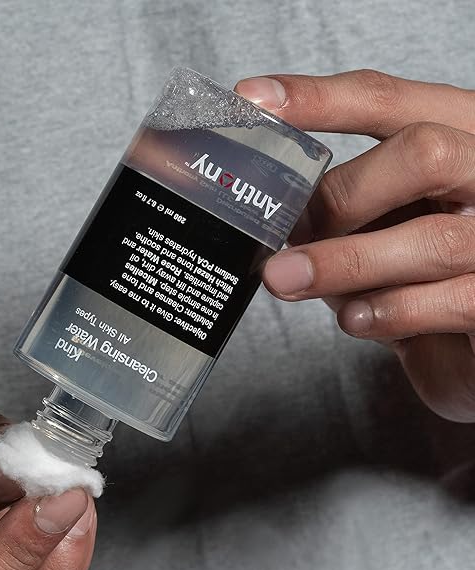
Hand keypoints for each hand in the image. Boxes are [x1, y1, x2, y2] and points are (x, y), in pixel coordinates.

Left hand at [236, 70, 474, 421]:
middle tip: (288, 229)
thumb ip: (342, 213)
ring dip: (345, 262)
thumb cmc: (425, 272)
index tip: (254, 100)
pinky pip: (454, 301)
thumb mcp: (379, 226)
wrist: (472, 332)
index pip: (389, 102)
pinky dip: (392, 311)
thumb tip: (271, 214)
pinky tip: (354, 317)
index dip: (318, 99)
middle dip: (342, 194)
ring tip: (286, 279)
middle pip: (422, 153)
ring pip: (433, 238)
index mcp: (457, 139)